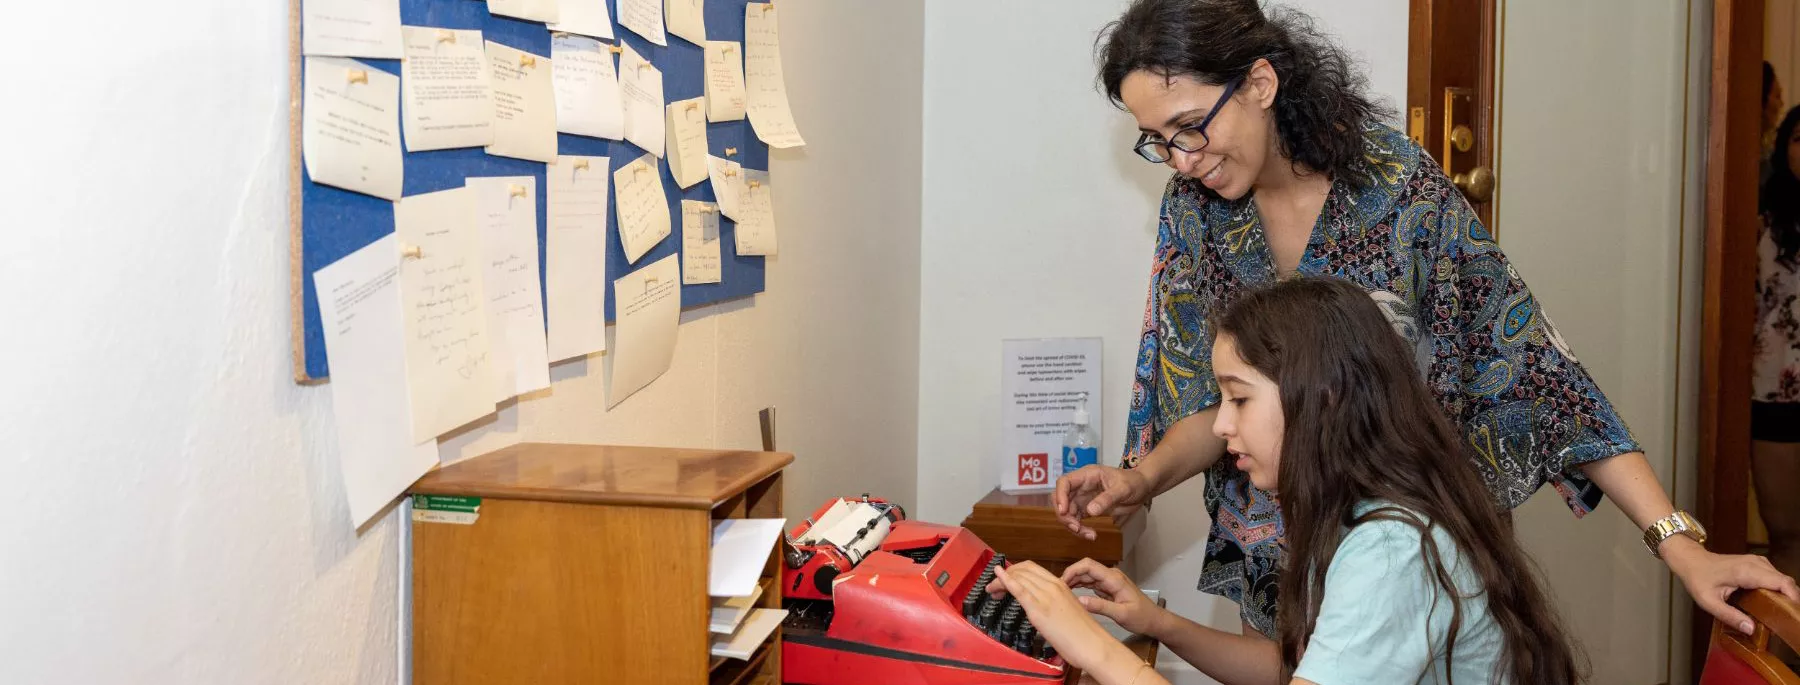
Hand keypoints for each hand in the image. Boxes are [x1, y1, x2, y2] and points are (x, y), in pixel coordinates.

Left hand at [987, 561, 1119, 670]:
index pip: (1032, 568)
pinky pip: (1019, 589)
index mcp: (1060, 584)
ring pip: (1018, 578)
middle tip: (995, 588)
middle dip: (1005, 575)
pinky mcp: (1039, 609)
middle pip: (1022, 570)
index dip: (1015, 571)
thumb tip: (1040, 605)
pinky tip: (996, 577)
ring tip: (992, 591)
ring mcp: (1045, 596)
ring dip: (1000, 582)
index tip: (1005, 579)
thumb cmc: (1083, 632)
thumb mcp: (1067, 609)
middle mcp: (1052, 586)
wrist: (1093, 644)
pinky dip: (1005, 580)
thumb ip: (1053, 602)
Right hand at [1054, 465, 1150, 540]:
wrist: (1142, 489)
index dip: (1060, 496)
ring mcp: (1083, 498)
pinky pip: (1077, 520)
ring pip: (1067, 513)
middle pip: (1061, 499)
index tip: (1063, 511)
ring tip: (1089, 535)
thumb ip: (1107, 499)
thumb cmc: (1134, 482)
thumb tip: (1090, 511)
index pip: (1064, 482)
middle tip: (1076, 528)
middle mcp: (1081, 486)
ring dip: (1073, 526)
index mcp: (1087, 475)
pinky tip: (1091, 535)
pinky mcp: (1087, 509)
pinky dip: (1080, 529)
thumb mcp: (1123, 489)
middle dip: (1064, 515)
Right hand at [1061, 558, 1163, 637]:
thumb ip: (1100, 606)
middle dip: (1070, 576)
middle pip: (1085, 569)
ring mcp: (1109, 581)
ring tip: (1060, 592)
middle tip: (1056, 589)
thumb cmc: (1142, 617)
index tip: (1061, 582)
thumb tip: (1079, 600)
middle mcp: (1111, 576)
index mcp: (1114, 578)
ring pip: (1087, 576)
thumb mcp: (1121, 614)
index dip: (1073, 570)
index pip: (1089, 565)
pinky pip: (1091, 583)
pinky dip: (1080, 586)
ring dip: (1074, 581)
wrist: (1154, 620)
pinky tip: (1071, 593)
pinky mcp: (1108, 588)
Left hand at [1664, 538, 1799, 633]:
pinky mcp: (1758, 564)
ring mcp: (1758, 561)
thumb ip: (1729, 616)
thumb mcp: (1708, 602)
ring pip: (1783, 579)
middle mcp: (1756, 563)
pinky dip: (1779, 590)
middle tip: (1787, 620)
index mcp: (1746, 571)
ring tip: (1780, 614)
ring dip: (1785, 595)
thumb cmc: (1697, 578)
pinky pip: (1776, 577)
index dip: (1794, 598)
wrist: (1691, 560)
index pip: (1782, 582)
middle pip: (1787, 582)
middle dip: (1791, 600)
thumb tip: (1751, 629)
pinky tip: (1772, 604)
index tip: (1794, 615)